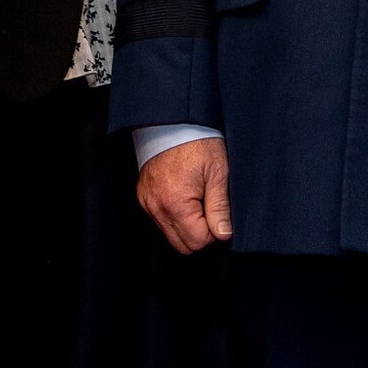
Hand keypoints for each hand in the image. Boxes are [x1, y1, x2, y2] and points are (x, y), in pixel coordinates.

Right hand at [136, 137, 232, 254]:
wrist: (172, 122)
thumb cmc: (197, 142)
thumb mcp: (217, 172)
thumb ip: (220, 207)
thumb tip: (223, 234)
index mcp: (175, 203)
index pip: (198, 241)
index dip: (214, 232)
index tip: (218, 212)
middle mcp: (157, 208)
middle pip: (182, 245)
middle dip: (200, 233)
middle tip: (210, 207)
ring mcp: (148, 203)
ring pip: (171, 235)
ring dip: (187, 225)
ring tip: (198, 199)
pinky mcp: (144, 198)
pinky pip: (161, 221)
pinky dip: (175, 216)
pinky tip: (185, 196)